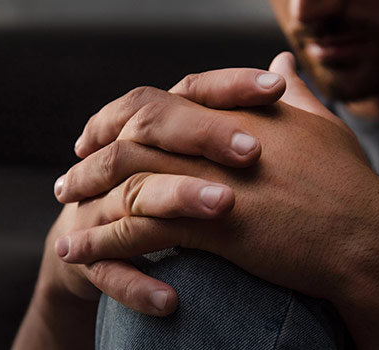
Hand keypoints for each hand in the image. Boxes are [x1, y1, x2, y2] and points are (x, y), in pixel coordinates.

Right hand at [13, 64, 288, 348]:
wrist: (90, 245)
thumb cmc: (164, 188)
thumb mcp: (201, 151)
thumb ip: (247, 116)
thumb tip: (288, 67)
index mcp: (156, 128)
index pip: (190, 92)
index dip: (230, 86)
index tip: (275, 88)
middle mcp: (123, 158)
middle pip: (152, 131)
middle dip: (203, 136)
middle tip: (252, 151)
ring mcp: (100, 206)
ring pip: (135, 195)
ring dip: (177, 198)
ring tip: (225, 207)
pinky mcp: (91, 257)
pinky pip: (109, 271)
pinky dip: (138, 285)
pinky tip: (172, 302)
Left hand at [54, 52, 378, 348]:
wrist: (371, 240)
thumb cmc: (353, 191)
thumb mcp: (323, 131)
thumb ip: (297, 96)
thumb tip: (283, 65)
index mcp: (235, 112)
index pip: (162, 100)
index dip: (123, 116)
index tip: (101, 134)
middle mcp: (215, 135)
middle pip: (132, 130)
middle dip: (92, 153)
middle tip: (69, 176)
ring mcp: (211, 176)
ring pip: (126, 175)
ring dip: (87, 197)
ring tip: (63, 220)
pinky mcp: (211, 221)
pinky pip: (137, 227)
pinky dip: (100, 240)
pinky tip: (77, 254)